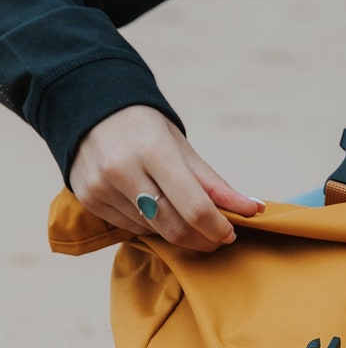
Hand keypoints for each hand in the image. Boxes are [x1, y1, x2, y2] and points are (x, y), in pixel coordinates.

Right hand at [69, 106, 263, 251]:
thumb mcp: (182, 148)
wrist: (89, 107)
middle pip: (175, 229)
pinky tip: (151, 207)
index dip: (218, 228)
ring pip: (154, 231)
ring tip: (181, 214)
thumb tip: (254, 209)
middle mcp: (123, 171)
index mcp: (153, 151)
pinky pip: (131, 229)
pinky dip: (150, 225)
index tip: (230, 233)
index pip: (195, 208)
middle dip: (203, 240)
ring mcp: (102, 187)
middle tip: (216, 238)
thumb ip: (215, 184)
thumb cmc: (145, 128)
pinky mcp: (88, 200)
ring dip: (176, 231)